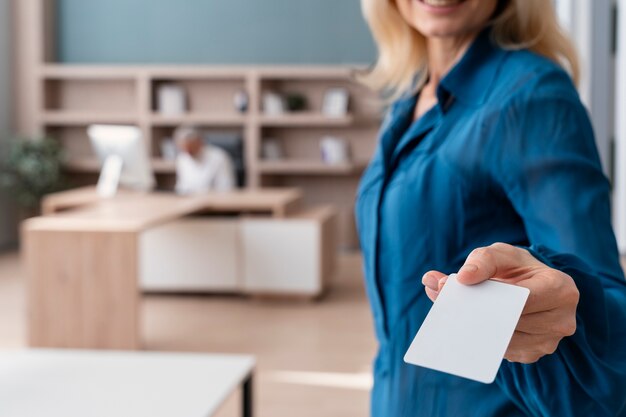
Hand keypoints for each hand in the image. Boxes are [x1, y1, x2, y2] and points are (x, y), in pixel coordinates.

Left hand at [421, 243, 579, 363]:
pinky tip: (470, 330)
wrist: (529, 285)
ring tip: (457, 318)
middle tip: (451, 310)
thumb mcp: (500, 254)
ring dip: (480, 331)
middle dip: (481, 315)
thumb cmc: (515, 268)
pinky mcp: (532, 355)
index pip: (524, 298)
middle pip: (513, 322)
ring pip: (506, 341)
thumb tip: (458, 278)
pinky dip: (484, 341)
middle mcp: (562, 320)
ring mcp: (548, 342)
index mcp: (560, 288)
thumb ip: (480, 260)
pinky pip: (503, 352)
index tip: (462, 293)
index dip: (493, 297)